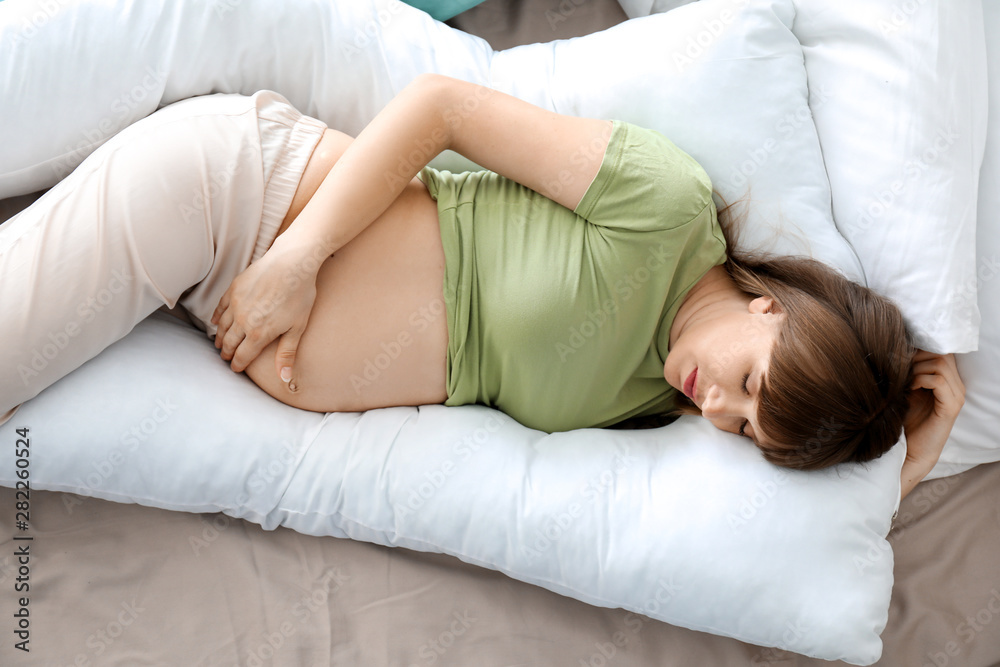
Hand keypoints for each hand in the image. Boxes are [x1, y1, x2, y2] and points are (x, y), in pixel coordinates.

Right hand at [210, 234, 324, 387]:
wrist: (292, 263)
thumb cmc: (299, 294)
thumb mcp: (297, 327)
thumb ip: (287, 353)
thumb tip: (285, 378)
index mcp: (258, 334)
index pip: (243, 356)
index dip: (238, 365)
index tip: (235, 369)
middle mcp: (243, 321)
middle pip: (230, 342)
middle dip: (227, 352)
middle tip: (225, 357)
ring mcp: (236, 304)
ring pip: (222, 326)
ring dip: (220, 337)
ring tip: (220, 343)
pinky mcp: (233, 289)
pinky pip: (220, 308)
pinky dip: (217, 318)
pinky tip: (217, 322)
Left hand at [901, 350, 965, 469]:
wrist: (911, 450)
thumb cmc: (905, 418)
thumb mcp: (906, 388)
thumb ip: (909, 370)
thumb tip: (897, 347)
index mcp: (948, 380)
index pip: (941, 351)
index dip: (920, 348)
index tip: (901, 356)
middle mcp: (956, 386)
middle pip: (942, 354)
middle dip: (917, 356)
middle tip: (901, 368)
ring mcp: (956, 396)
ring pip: (940, 365)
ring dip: (917, 368)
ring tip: (905, 380)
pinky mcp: (951, 407)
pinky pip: (940, 381)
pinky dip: (922, 380)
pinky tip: (910, 388)